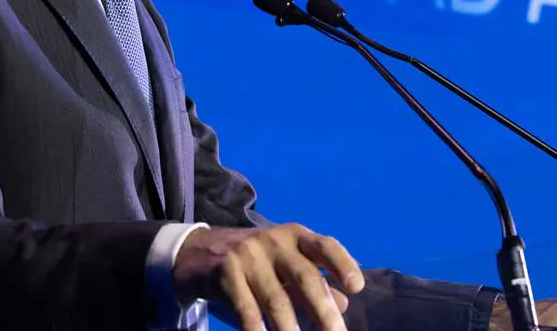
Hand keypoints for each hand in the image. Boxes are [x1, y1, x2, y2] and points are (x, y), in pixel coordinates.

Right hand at [173, 223, 364, 330]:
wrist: (200, 252)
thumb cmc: (256, 260)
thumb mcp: (286, 263)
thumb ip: (315, 280)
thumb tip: (344, 302)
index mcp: (296, 235)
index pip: (325, 245)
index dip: (343, 264)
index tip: (357, 287)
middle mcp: (275, 241)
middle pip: (304, 276)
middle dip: (323, 309)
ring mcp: (249, 256)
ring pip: (276, 299)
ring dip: (291, 328)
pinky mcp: (226, 273)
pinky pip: (246, 308)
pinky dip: (257, 329)